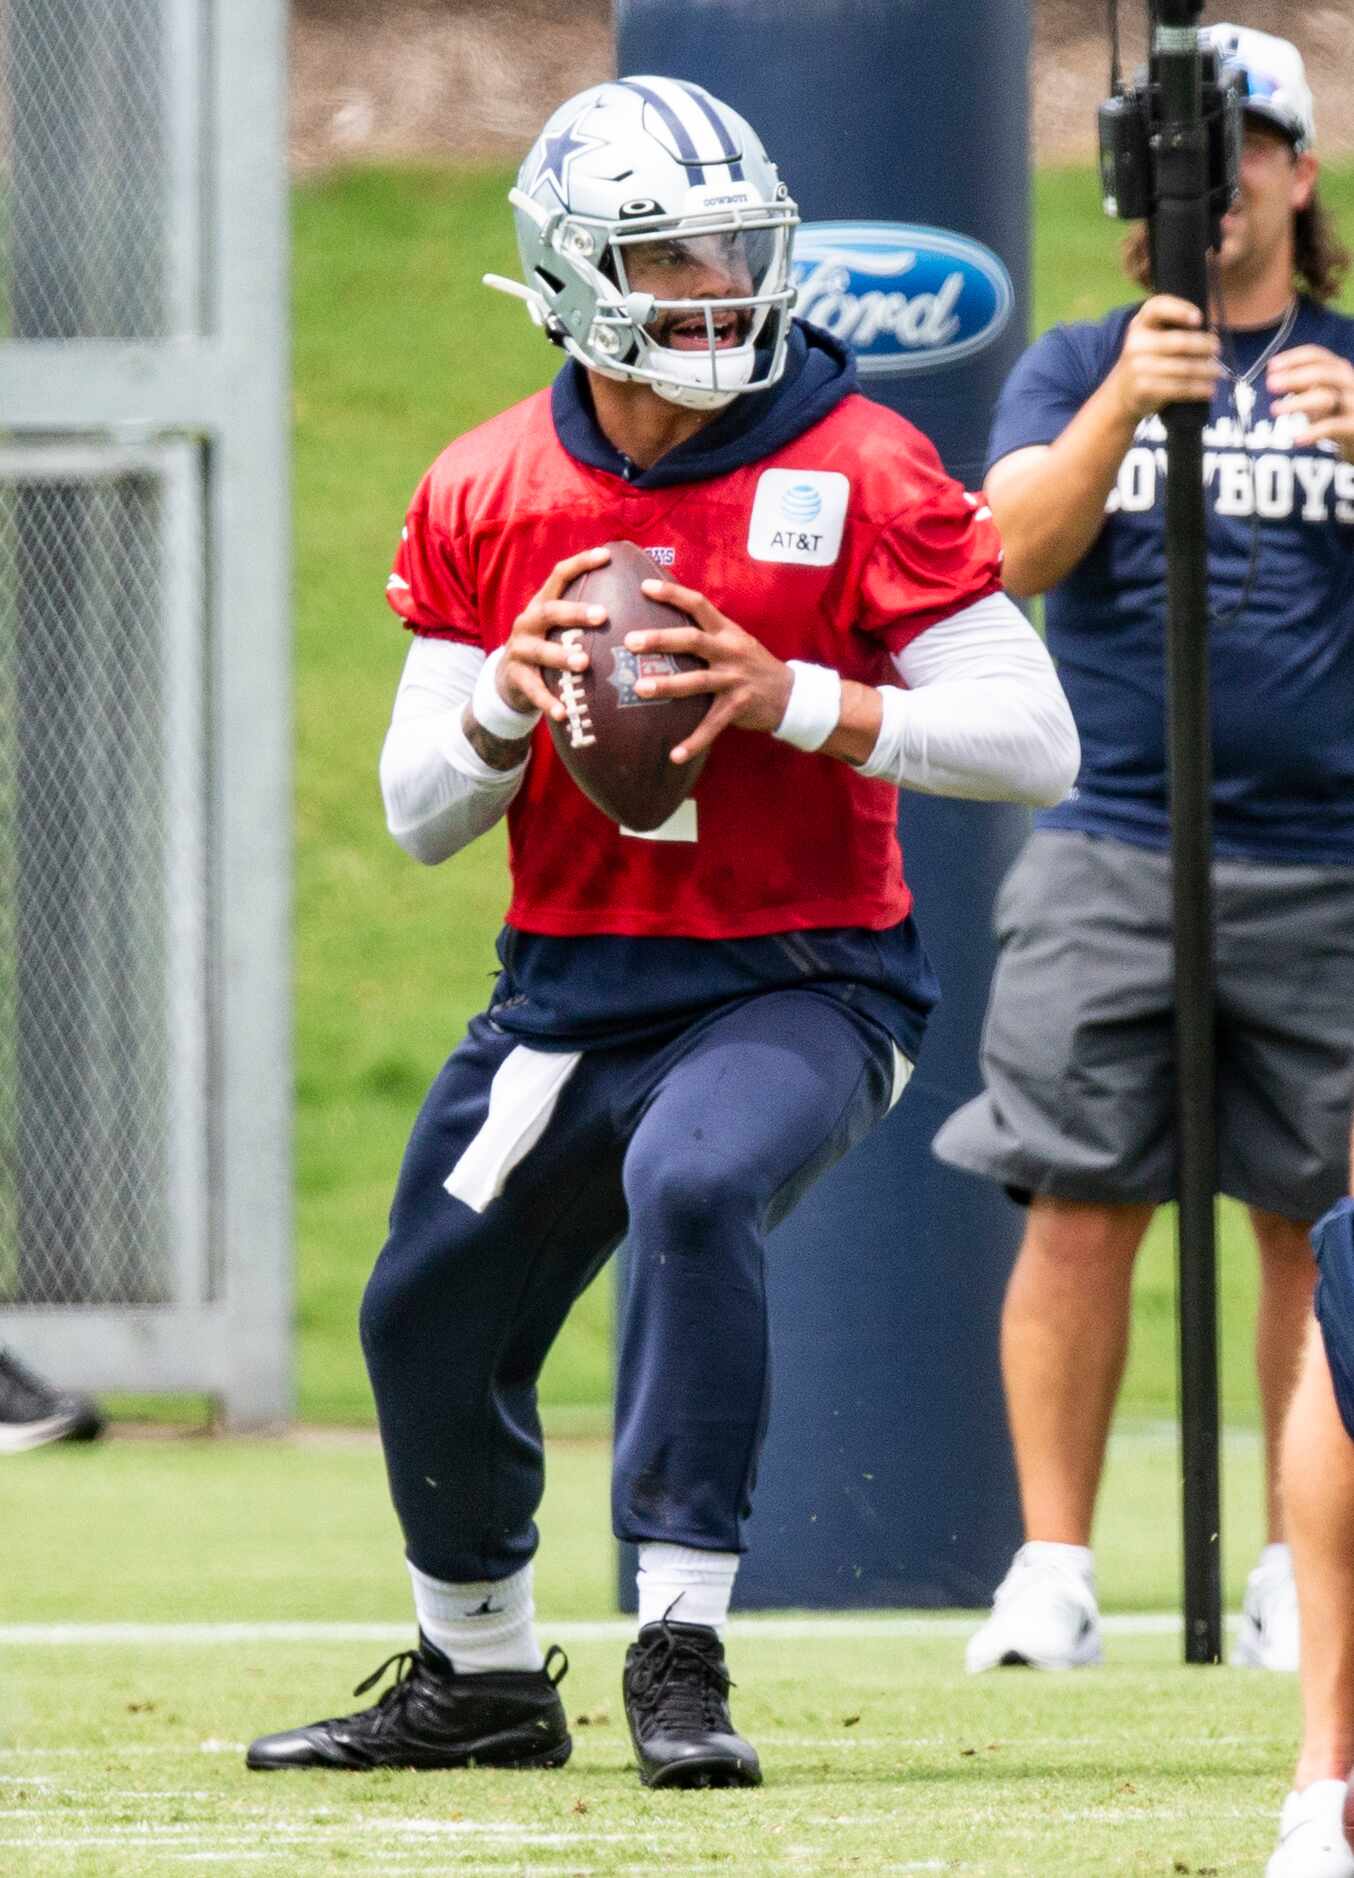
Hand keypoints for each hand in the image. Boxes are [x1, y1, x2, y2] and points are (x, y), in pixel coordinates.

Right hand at [494, 546, 610, 720]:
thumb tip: (638, 596)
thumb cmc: (550, 647)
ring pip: (540, 651)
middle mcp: (528, 621)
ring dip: (562, 656)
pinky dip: (548, 701)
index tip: (607, 555)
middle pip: (550, 611)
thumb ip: (587, 615)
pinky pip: (533, 690)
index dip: (582, 563)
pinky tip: (563, 712)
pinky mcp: (516, 678)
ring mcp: (519, 649)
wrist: (510, 679)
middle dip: (576, 612)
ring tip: (584, 662)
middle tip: (604, 616)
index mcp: (543, 604)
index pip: (560, 575)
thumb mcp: (561, 627)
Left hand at [625, 577, 792, 764]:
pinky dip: (694, 742)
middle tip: (631, 641)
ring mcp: (734, 680)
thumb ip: (706, 632)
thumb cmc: (752, 664)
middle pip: (693, 640)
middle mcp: (729, 652)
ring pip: (697, 681)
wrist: (790, 694)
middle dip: (661, 640)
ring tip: (640, 689)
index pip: (698, 604)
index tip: (644, 586)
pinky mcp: (738, 707)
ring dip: (668, 685)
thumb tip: (664, 620)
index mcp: (726, 631)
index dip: (672, 593)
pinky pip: (712, 726)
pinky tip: (674, 755)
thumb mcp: (734, 640)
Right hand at [1110, 295, 1221, 420]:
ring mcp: (1139, 368)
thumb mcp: (1150, 338)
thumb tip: (1212, 336)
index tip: (1199, 319)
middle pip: (1180, 342)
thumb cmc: (1147, 360)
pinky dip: (1198, 389)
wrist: (1121, 393)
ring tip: (1218, 372)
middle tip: (1217, 348)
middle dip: (1204, 345)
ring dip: (1206, 370)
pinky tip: (1210, 390)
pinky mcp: (1144, 389)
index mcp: (1140, 324)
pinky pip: (1179, 388)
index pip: (1158, 308)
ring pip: (1184, 368)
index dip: (1180, 310)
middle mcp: (1137, 344)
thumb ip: (1173, 330)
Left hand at [1268, 345, 1353, 461]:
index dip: (1293, 359)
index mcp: (1339, 371)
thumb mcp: (1319, 396)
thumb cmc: (1337, 415)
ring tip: (1274, 409)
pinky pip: (1334, 427)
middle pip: (1323, 373)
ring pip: (1327, 398)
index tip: (1271, 366)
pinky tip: (1297, 438)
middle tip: (1270, 384)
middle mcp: (1349, 383)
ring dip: (1298, 402)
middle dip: (1295, 376)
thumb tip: (1276, 378)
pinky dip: (1314, 431)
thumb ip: (1302, 387)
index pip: (1317, 356)